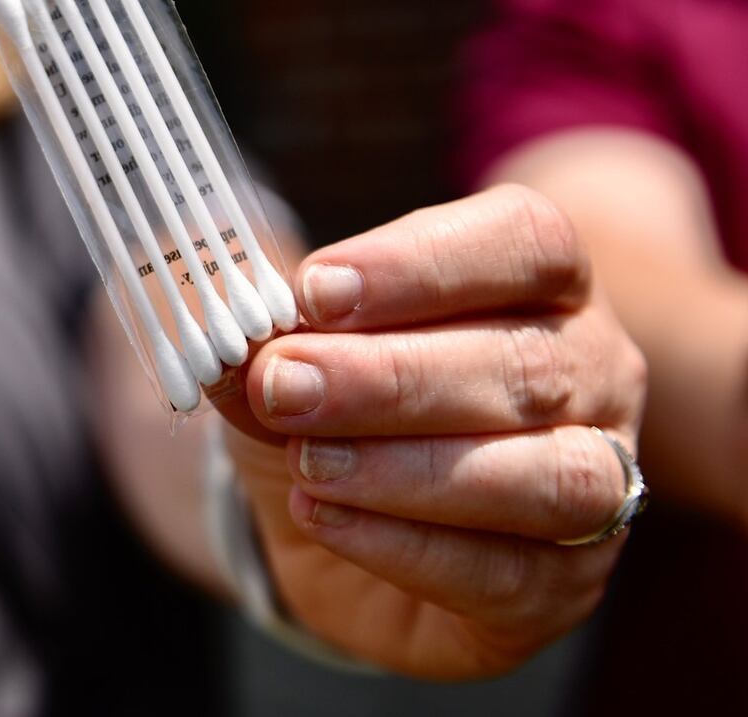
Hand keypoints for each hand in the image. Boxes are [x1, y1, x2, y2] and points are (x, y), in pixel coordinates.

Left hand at [217, 185, 644, 676]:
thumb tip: (231, 336)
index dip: (422, 264)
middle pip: (525, 363)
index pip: (527, 242)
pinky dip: (407, 547)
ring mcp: (596, 483)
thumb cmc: (326, 401)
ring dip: (410, 468)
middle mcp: (593, 373)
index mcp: (543, 280)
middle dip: (390, 377)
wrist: (324, 516)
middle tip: (286, 385)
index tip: (316, 290)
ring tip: (309, 462)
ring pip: (547, 476)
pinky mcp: (560, 586)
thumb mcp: (281, 351)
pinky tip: (326, 516)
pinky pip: (511, 574)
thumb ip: (264, 338)